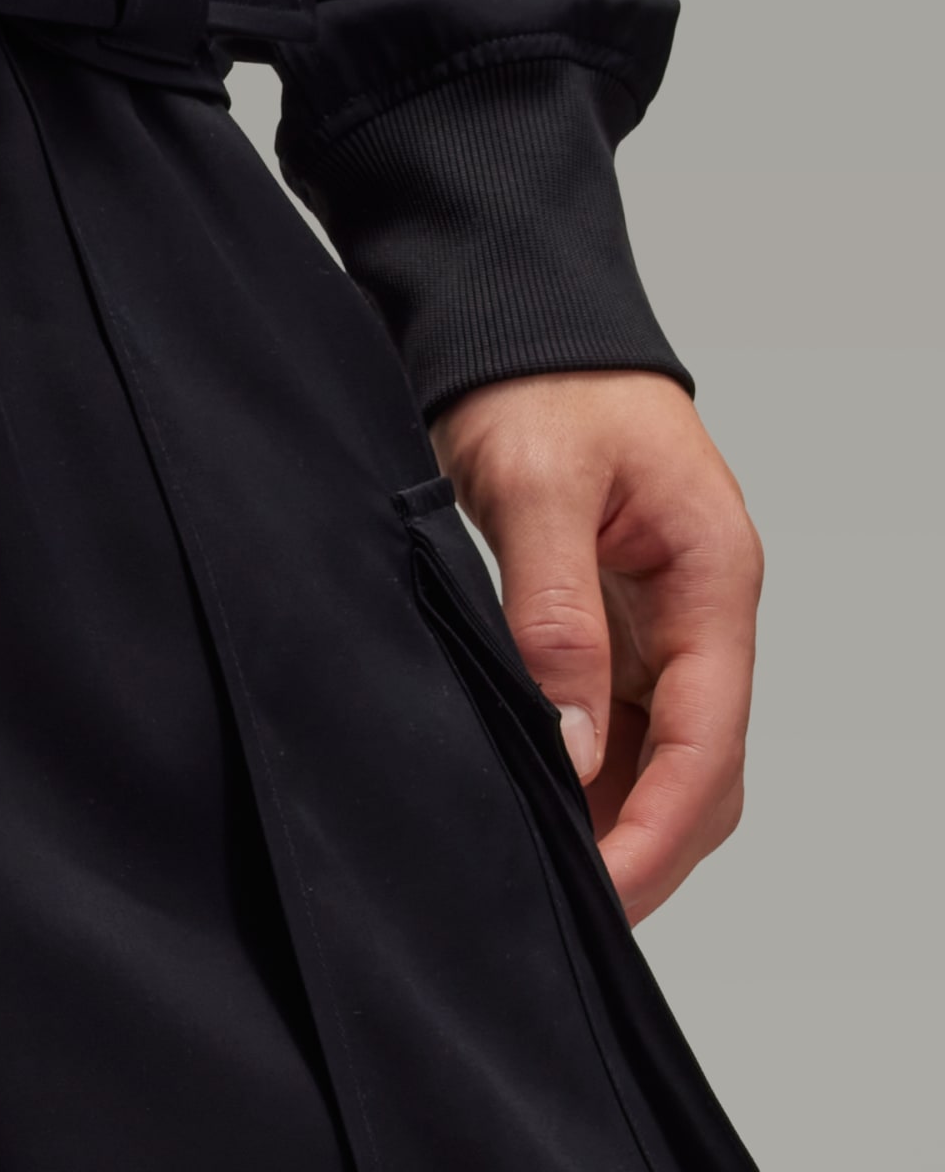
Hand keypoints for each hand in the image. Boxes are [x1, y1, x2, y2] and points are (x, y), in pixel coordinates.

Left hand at [427, 368, 761, 926]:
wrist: (516, 322)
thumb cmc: (539, 382)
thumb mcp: (540, 487)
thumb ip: (557, 614)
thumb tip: (577, 744)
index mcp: (712, 576)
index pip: (707, 736)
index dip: (658, 826)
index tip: (606, 892)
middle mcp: (700, 607)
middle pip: (700, 762)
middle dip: (645, 840)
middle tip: (570, 905)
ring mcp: (660, 613)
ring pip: (662, 747)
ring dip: (615, 810)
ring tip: (548, 867)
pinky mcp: (612, 611)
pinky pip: (618, 712)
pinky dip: (589, 765)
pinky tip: (540, 796)